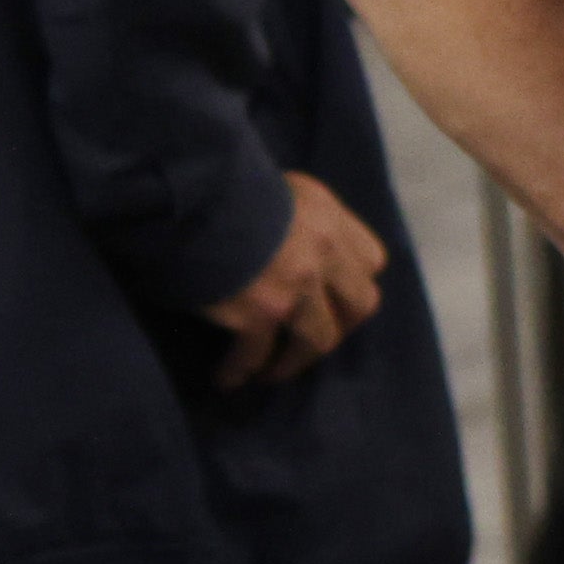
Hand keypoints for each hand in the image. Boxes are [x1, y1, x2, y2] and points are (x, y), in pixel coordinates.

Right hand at [203, 170, 388, 386]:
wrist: (192, 194)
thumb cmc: (224, 185)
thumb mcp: (277, 188)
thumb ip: (296, 218)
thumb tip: (285, 243)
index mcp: (329, 216)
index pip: (371, 260)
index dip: (354, 282)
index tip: (335, 297)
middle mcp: (323, 252)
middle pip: (361, 305)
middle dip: (340, 326)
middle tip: (312, 339)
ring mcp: (297, 286)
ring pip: (318, 340)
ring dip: (296, 361)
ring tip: (271, 372)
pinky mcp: (262, 312)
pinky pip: (257, 354)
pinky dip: (240, 369)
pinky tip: (227, 377)